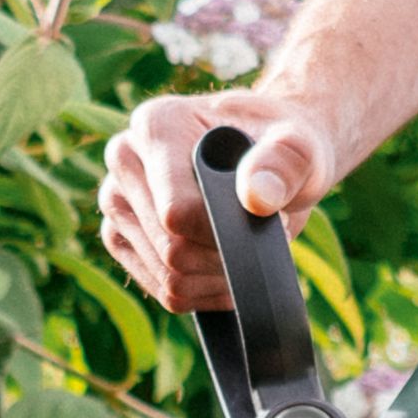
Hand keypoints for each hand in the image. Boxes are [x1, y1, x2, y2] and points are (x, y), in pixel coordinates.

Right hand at [99, 78, 345, 312]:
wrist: (271, 159)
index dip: (227, 233)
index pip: (177, 212)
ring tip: (248, 248)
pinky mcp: (122, 238)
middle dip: (227, 257)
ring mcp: (116, 201)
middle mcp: (124, 158)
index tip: (270, 219)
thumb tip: (255, 196)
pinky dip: (205, 293)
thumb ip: (286, 161)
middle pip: (171, 250)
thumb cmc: (282, 147)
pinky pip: (163, 292)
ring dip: (219, 278)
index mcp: (156, 124)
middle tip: (264, 235)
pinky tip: (230, 269)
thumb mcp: (301, 145)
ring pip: (167, 277)